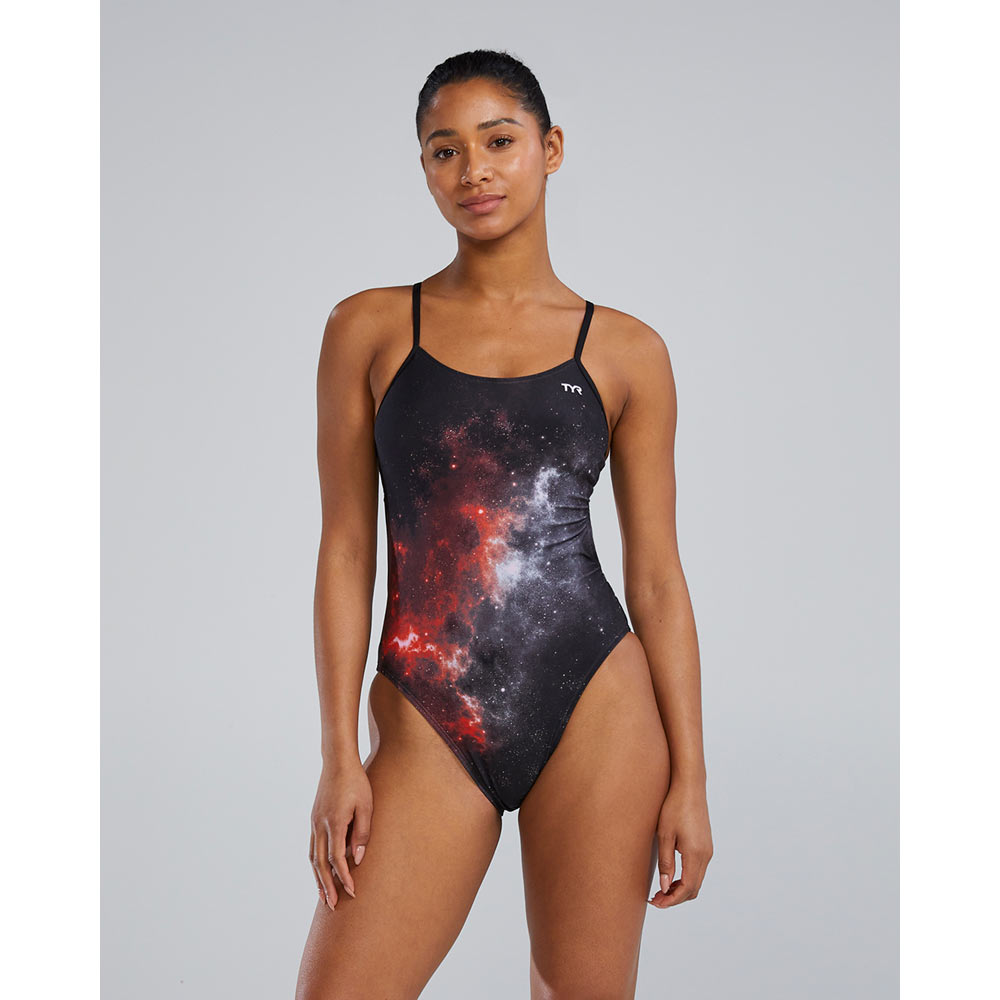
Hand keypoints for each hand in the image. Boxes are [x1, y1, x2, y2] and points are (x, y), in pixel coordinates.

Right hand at [309, 757, 372, 909]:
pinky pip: (312, 848)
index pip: (337, 858)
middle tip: (332, 906)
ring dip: (317, 879)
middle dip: (326, 886)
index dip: (344, 877)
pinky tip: (320, 872)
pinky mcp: (314, 819)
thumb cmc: (357, 782)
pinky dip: (315, 864)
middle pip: (320, 864)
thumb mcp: (367, 806)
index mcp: (334, 822)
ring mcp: (314, 823)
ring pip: (313, 858)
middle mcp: (320, 826)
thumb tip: (357, 859)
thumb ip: (362, 833)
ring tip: (323, 896)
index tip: (352, 892)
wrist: (337, 761)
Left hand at [648, 781, 712, 907]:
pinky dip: (686, 878)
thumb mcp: (664, 834)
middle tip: (655, 899)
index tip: (655, 903)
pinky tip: (672, 875)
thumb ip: (665, 862)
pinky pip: (698, 870)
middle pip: (693, 889)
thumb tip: (664, 887)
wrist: (690, 786)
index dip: (671, 900)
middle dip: (675, 898)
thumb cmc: (674, 806)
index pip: (686, 889)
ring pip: (696, 881)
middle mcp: (706, 855)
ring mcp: (708, 850)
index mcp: (696, 854)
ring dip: (681, 889)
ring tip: (661, 889)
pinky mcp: (706, 845)